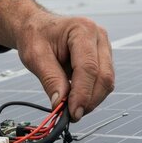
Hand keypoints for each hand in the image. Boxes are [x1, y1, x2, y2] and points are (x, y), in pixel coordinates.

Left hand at [0, 0, 113, 120]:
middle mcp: (99, 36)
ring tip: (71, 109)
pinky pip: (102, 81)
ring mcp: (104, 47)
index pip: (88, 68)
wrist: (38, 27)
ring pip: (107, 81)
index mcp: (82, 29)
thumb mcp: (34, 56)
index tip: (73, 113)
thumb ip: (50, 79)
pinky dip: (91, 94)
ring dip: (91, 100)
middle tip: (72, 116)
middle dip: (89, 100)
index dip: (82, 94)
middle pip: (104, 76)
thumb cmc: (36, 36)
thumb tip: (60, 104)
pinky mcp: (103, 58)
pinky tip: (76, 100)